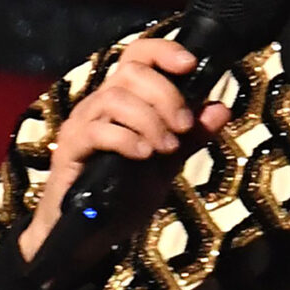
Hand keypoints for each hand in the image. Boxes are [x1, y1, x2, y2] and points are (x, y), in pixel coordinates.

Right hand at [18, 35, 231, 261]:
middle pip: (130, 72)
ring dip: (150, 120)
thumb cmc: (124, 196)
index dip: (163, 51)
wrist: (91, 238)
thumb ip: (191, 136)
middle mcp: (97, 104)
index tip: (191, 64)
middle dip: (166, 95)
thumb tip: (220, 108)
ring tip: (167, 147)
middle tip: (184, 126)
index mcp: (121, 100)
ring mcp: (80, 125)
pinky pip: (97, 131)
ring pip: (115, 99)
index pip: (137, 55)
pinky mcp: (68, 151)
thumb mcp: (167, 164)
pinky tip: (145, 155)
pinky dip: (127, 139)